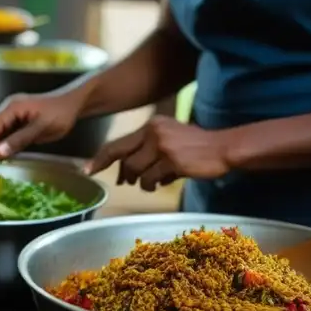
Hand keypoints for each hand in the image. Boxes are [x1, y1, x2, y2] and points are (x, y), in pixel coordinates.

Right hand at [0, 92, 82, 159]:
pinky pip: (3, 130)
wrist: (72, 104)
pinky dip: (2, 142)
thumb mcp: (41, 129)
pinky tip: (6, 153)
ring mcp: (11, 113)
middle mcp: (8, 108)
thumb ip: (19, 139)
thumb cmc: (60, 115)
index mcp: (12, 107)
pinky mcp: (17, 118)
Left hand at [89, 116, 232, 190]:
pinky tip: (164, 182)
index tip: (88, 170)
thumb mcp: (169, 140)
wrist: (223, 148)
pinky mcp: (172, 160)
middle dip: (123, 174)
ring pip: (137, 171)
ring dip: (142, 181)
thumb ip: (147, 151)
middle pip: (124, 158)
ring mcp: (162, 146)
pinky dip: (155, 184)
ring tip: (153, 182)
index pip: (118, 143)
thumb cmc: (197, 147)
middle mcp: (153, 132)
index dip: (100, 158)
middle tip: (124, 183)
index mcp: (151, 125)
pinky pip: (152, 179)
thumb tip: (128, 173)